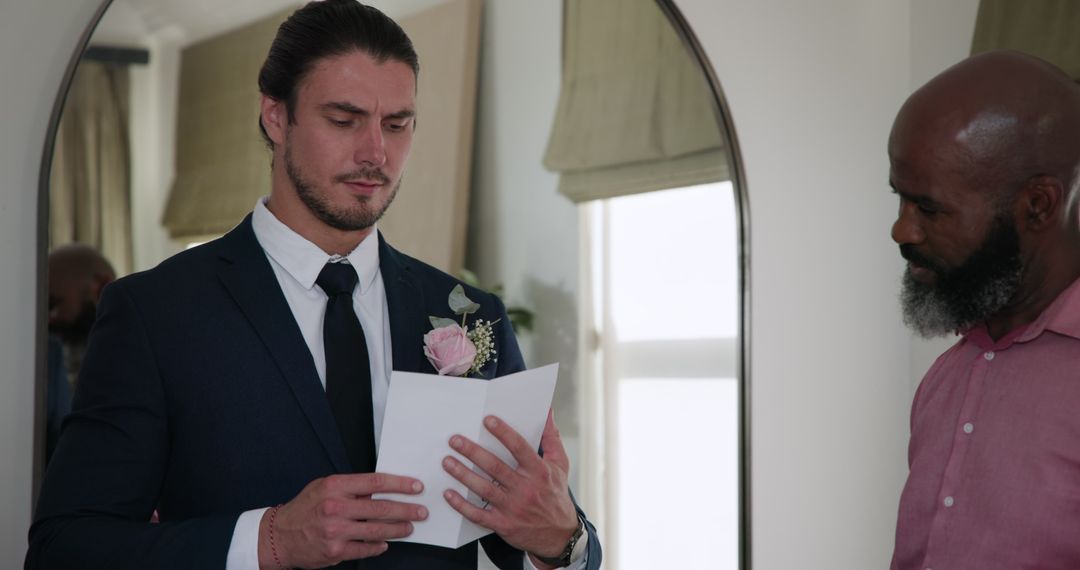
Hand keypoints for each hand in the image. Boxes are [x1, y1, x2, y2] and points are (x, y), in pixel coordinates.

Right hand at [258, 473, 427, 568]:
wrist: (280, 536)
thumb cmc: (305, 508)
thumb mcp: (324, 487)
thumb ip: (351, 487)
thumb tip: (382, 489)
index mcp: (335, 487)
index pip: (376, 482)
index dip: (400, 484)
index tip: (416, 486)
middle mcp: (335, 508)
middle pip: (381, 508)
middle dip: (407, 509)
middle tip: (421, 511)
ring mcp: (336, 531)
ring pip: (377, 530)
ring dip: (398, 529)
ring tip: (409, 527)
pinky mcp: (336, 550)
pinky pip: (366, 548)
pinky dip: (378, 546)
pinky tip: (385, 543)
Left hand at [442, 410, 578, 566]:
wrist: (560, 535)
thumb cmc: (556, 495)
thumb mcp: (560, 465)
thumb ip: (551, 438)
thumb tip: (548, 412)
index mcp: (539, 472)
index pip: (519, 448)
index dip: (503, 433)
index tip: (487, 420)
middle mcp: (525, 489)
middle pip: (495, 467)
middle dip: (473, 452)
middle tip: (455, 440)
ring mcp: (513, 508)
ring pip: (484, 489)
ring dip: (463, 475)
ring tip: (447, 462)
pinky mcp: (503, 524)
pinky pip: (478, 514)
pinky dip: (462, 505)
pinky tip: (449, 494)